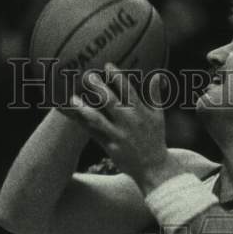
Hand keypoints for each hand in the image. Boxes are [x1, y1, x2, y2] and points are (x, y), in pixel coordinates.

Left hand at [67, 64, 177, 193]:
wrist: (154, 168)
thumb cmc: (156, 140)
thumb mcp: (159, 117)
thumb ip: (156, 96)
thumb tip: (157, 75)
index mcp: (140, 112)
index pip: (128, 90)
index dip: (117, 77)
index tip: (107, 65)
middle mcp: (129, 122)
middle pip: (111, 102)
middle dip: (98, 88)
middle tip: (87, 76)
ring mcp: (119, 135)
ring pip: (99, 119)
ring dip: (85, 108)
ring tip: (73, 98)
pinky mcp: (111, 147)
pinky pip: (94, 134)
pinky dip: (84, 125)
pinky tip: (73, 117)